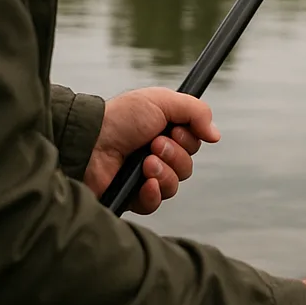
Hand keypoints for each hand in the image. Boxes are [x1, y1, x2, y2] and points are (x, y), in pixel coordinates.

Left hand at [83, 87, 220, 214]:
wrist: (89, 141)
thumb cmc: (121, 118)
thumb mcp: (162, 101)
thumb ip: (196, 111)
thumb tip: (216, 136)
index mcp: (165, 131)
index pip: (194, 143)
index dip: (189, 138)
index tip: (175, 128)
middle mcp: (157, 154)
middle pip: (188, 165)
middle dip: (175, 154)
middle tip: (154, 144)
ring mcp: (145, 177)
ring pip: (175, 184)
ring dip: (164, 171)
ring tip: (145, 161)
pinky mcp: (132, 196)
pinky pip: (157, 203)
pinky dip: (154, 193)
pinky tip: (146, 183)